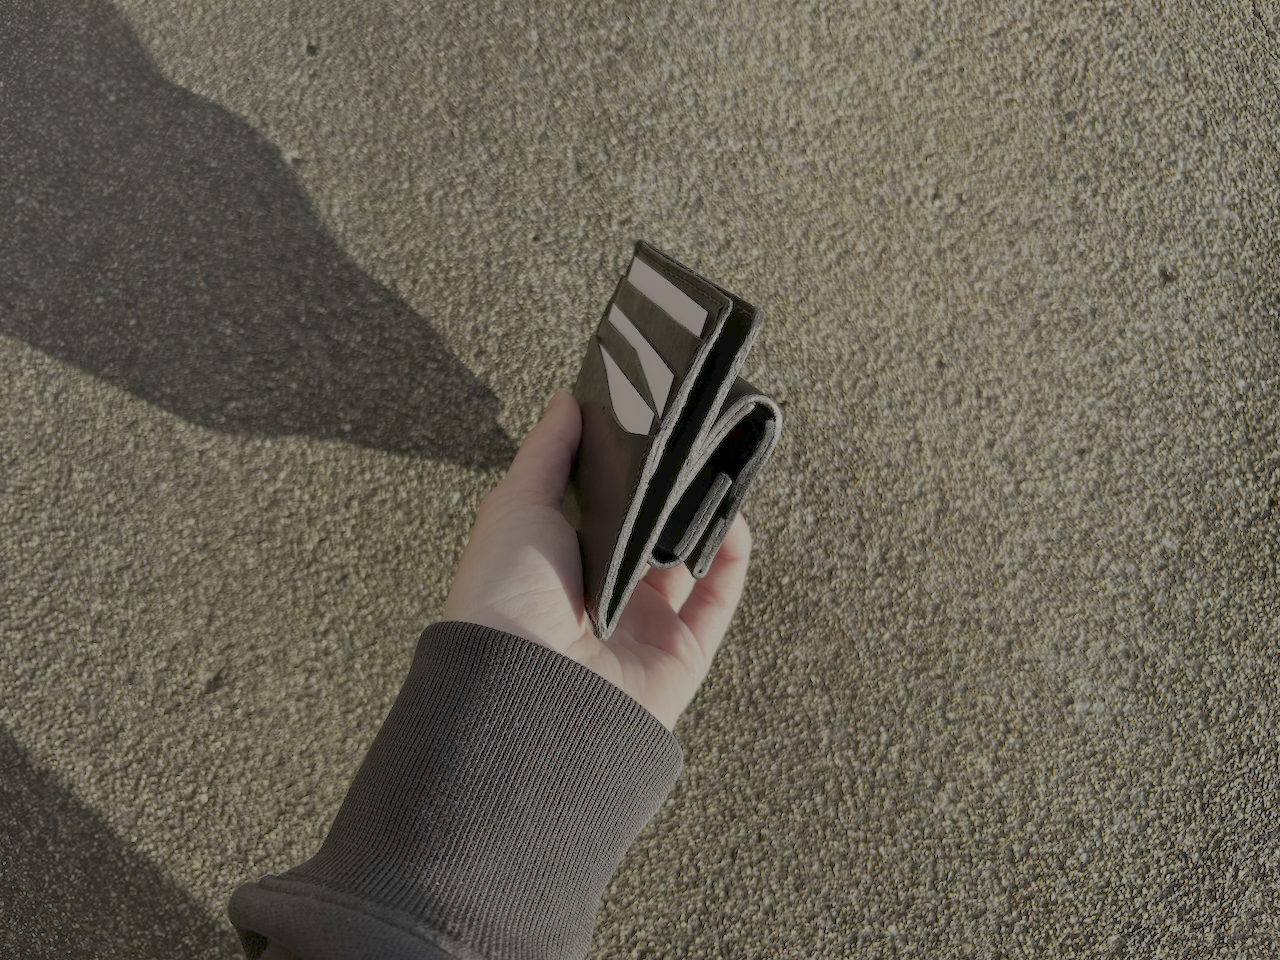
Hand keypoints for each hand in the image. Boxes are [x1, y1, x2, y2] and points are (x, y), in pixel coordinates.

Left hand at [443, 391, 751, 730]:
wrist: (525, 685)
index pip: (600, 507)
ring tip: (713, 473)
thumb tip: (567, 402)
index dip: (622, 470)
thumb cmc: (505, 596)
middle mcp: (602, 593)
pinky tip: (731, 518)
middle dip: (669, 492)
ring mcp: (644, 624)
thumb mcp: (515, 505)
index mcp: (558, 560)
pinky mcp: (681, 652)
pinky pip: (717, 598)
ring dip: (705, 517)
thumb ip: (547, 451)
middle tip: (687, 448)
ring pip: (689, 560)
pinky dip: (732, 556)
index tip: (644, 429)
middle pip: (650, 532)